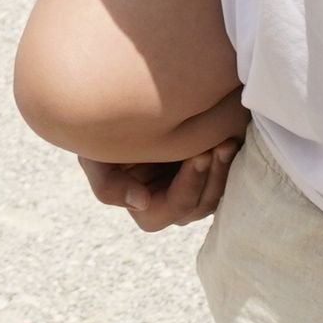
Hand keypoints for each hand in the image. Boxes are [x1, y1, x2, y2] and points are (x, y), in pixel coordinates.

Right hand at [82, 135, 239, 232]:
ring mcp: (192, 192)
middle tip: (220, 144)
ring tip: (227, 140)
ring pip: (216, 193)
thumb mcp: (94, 158)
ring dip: (224, 169)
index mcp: (148, 211)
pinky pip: (223, 177)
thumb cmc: (106, 135)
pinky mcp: (207, 176)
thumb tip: (141, 202)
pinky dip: (228, 161)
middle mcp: (173, 207)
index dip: (190, 185)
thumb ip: (108, 186)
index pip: (176, 207)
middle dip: (213, 176)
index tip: (199, 154)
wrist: (126, 112)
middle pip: (201, 204)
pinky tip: (229, 137)